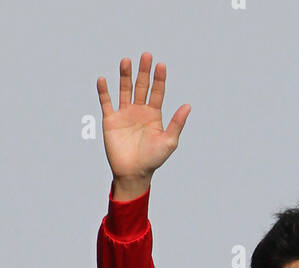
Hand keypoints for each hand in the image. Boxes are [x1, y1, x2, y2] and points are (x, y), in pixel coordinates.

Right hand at [97, 52, 189, 194]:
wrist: (133, 173)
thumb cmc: (153, 159)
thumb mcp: (169, 141)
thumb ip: (177, 123)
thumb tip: (188, 105)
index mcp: (154, 115)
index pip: (157, 92)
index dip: (159, 79)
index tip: (161, 65)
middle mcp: (139, 111)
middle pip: (141, 86)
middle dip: (144, 72)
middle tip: (146, 55)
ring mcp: (124, 114)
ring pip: (124, 89)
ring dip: (125, 75)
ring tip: (126, 61)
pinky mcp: (110, 120)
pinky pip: (106, 102)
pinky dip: (104, 91)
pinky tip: (103, 80)